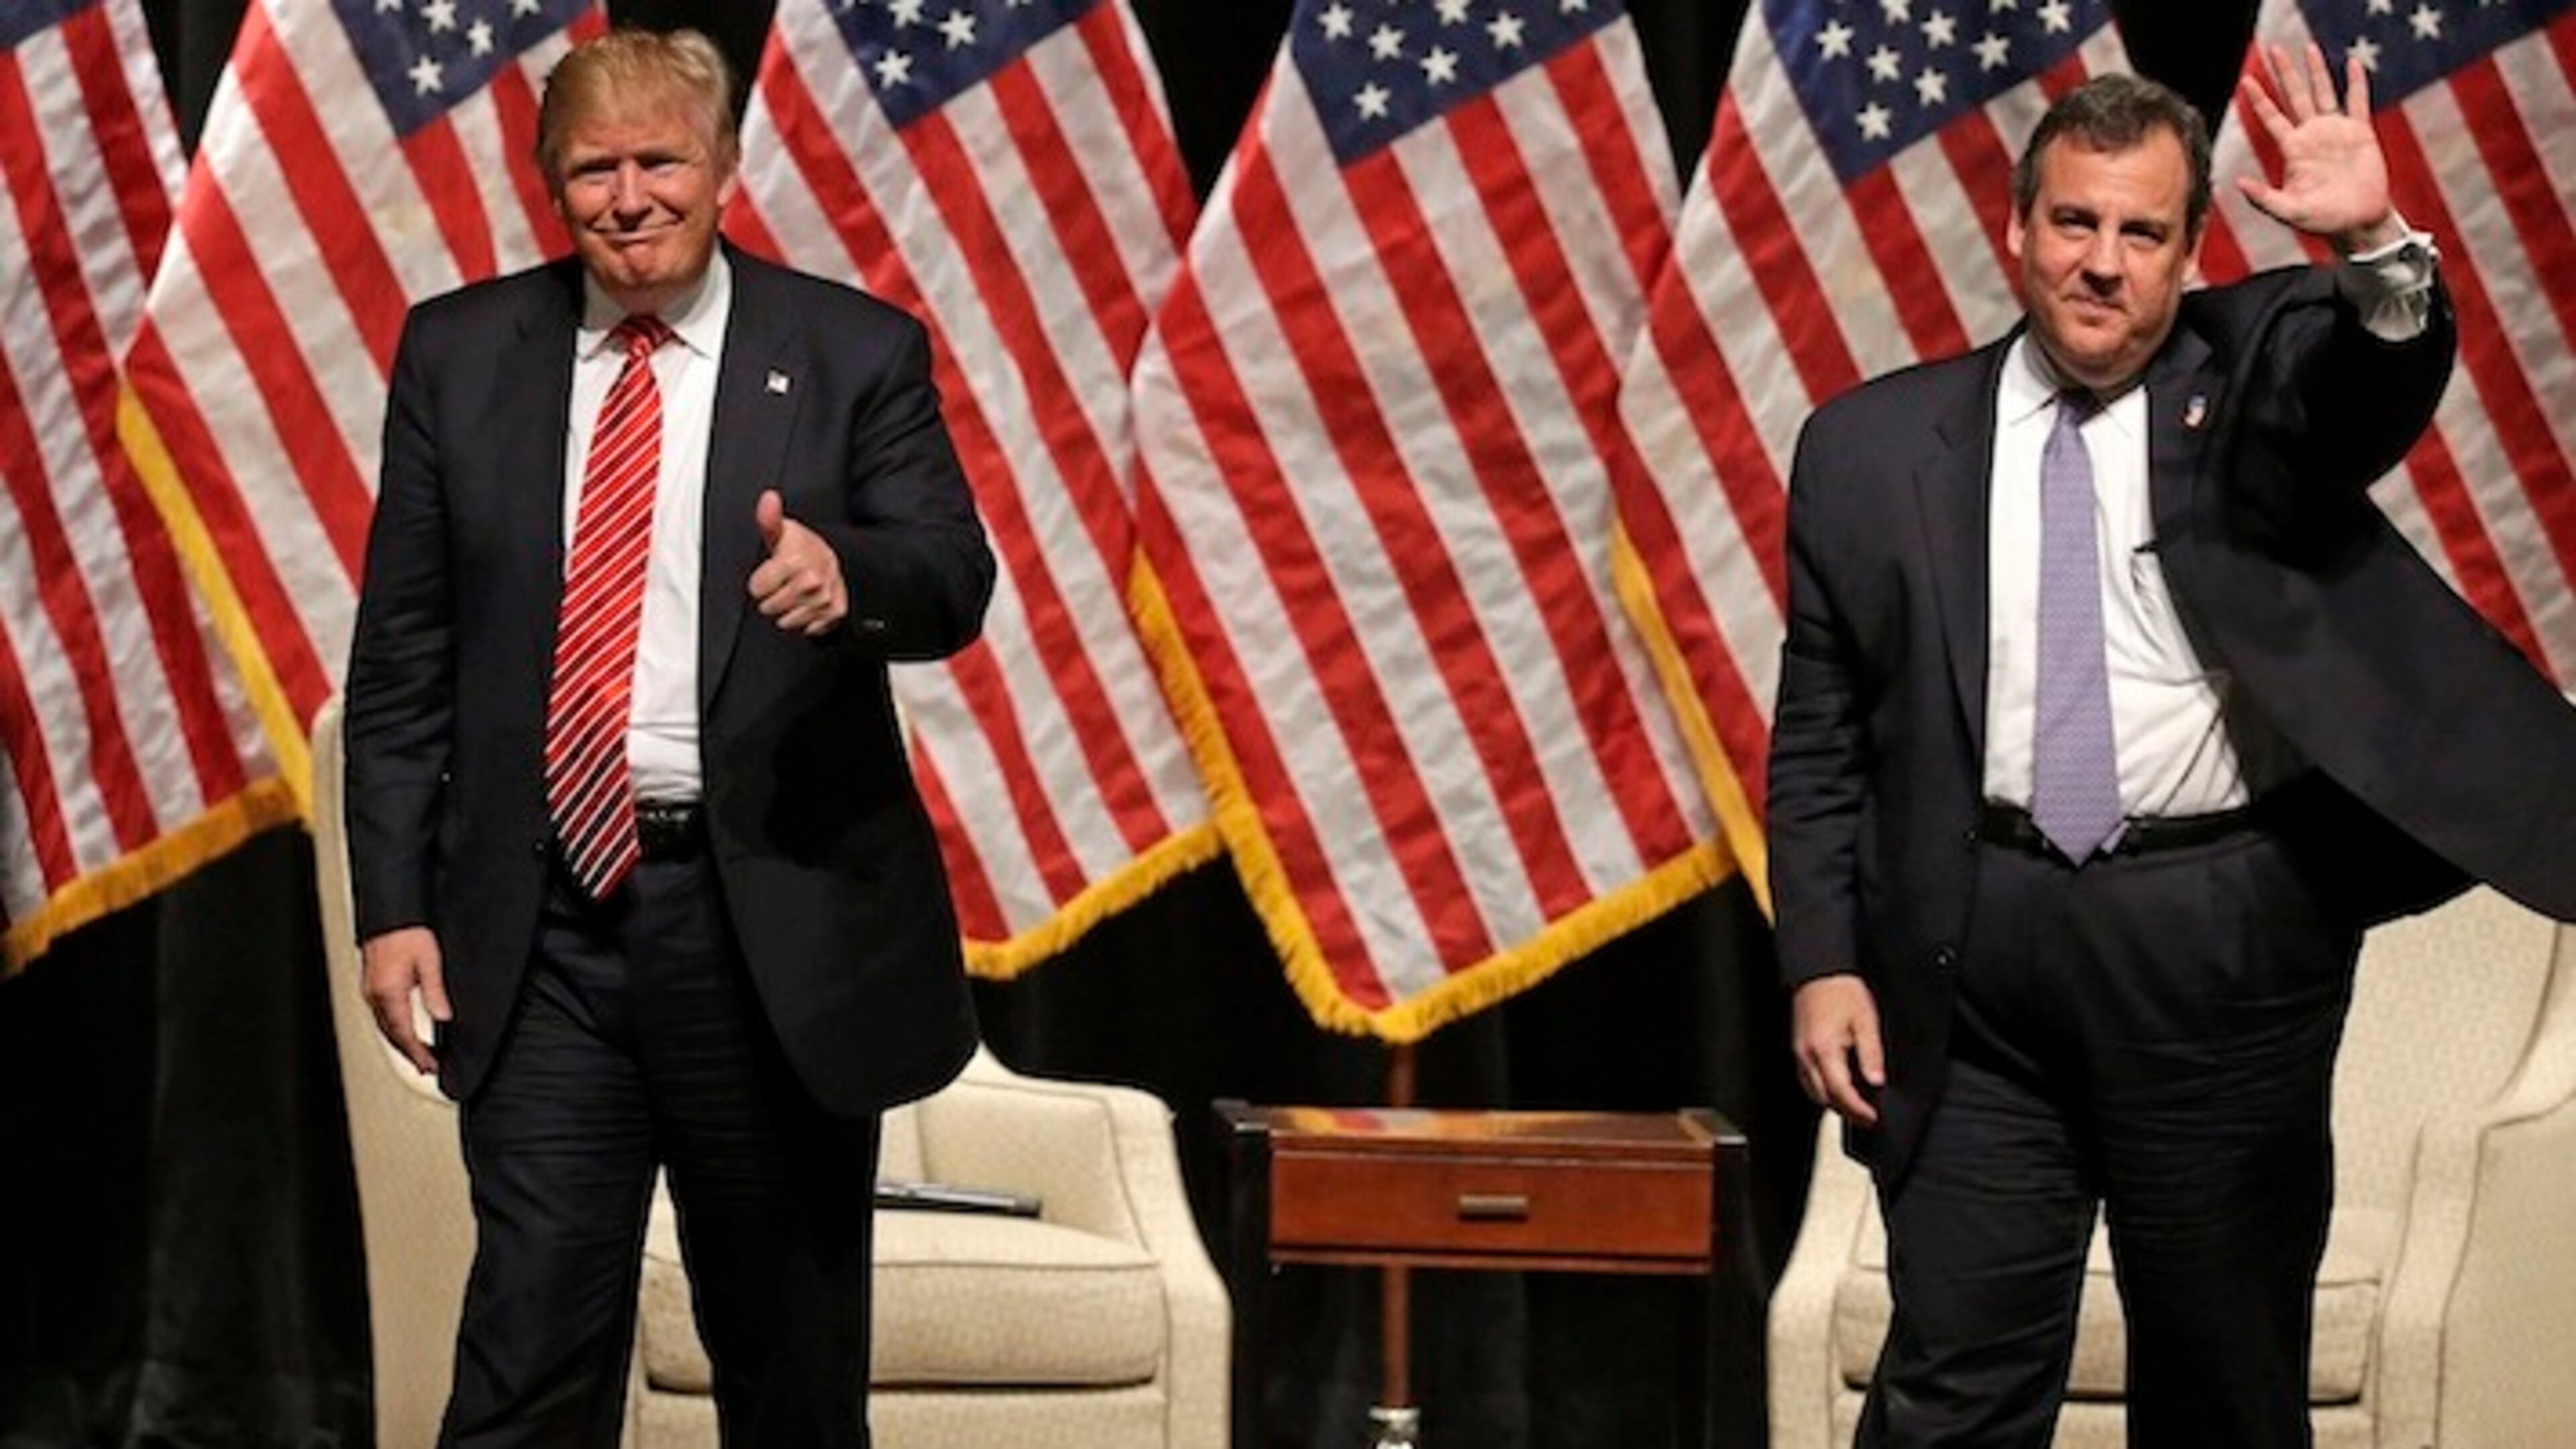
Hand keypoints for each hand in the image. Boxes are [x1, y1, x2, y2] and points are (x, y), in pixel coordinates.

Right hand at [360, 925, 449, 1075]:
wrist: (390, 915)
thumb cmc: (407, 932)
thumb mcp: (429, 961)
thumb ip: (434, 991)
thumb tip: (443, 1017)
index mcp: (388, 992)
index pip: (403, 1033)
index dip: (417, 1053)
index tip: (430, 1066)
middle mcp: (375, 995)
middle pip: (392, 1035)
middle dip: (410, 1054)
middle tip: (428, 1067)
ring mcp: (371, 991)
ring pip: (386, 1027)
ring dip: (402, 1044)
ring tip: (419, 1057)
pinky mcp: (372, 985)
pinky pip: (383, 1016)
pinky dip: (395, 1029)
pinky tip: (405, 1033)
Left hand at [749, 489, 848, 636]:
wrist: (832, 559)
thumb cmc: (801, 547)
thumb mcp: (781, 532)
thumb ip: (769, 519)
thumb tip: (768, 498)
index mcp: (796, 560)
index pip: (757, 589)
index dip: (759, 582)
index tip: (770, 573)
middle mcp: (813, 581)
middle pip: (770, 608)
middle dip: (771, 598)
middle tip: (782, 585)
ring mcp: (825, 598)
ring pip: (787, 622)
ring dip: (787, 611)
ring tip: (794, 594)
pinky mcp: (836, 612)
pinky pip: (809, 629)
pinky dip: (806, 620)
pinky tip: (807, 605)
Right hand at [1792, 974, 1884, 1127]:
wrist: (1819, 973)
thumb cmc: (1842, 992)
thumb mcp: (1866, 1021)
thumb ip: (1871, 1053)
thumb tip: (1877, 1080)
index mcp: (1824, 1050)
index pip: (1840, 1092)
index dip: (1857, 1110)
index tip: (1872, 1118)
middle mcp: (1807, 1056)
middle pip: (1824, 1099)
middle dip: (1846, 1112)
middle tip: (1868, 1117)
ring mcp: (1799, 1055)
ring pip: (1813, 1093)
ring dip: (1833, 1103)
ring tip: (1855, 1105)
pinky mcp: (1798, 1051)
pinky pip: (1808, 1081)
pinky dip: (1823, 1091)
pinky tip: (1838, 1087)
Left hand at [2234, 42, 2402, 254]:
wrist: (2357, 222)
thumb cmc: (2323, 220)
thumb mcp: (2289, 211)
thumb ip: (2264, 199)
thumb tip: (2237, 184)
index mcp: (2293, 150)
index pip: (2271, 118)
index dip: (2259, 99)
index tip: (2246, 80)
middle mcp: (2312, 136)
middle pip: (2295, 97)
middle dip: (2284, 74)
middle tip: (2273, 50)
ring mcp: (2335, 132)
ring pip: (2324, 93)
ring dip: (2317, 71)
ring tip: (2308, 47)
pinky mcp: (2360, 133)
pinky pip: (2357, 102)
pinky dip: (2356, 84)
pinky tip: (2354, 64)